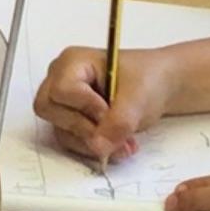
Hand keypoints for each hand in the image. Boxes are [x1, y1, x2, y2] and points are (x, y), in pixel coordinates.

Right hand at [33, 41, 172, 161]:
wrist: (159, 88)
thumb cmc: (147, 80)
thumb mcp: (138, 98)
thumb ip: (118, 122)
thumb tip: (98, 147)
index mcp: (73, 62)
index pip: (62, 90)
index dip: (85, 107)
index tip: (110, 113)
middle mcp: (60, 80)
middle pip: (50, 110)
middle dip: (84, 127)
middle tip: (114, 132)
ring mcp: (63, 103)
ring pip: (61, 131)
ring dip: (93, 144)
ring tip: (124, 144)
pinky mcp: (70, 122)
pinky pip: (71, 142)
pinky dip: (94, 149)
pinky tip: (118, 145)